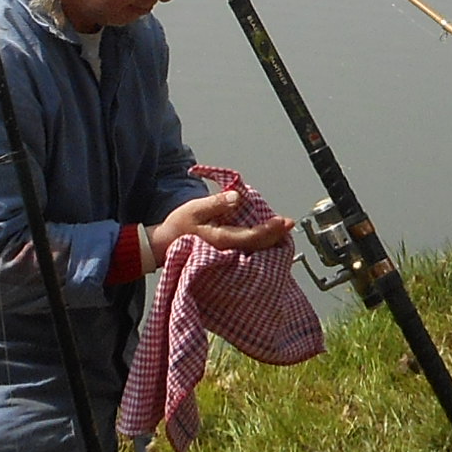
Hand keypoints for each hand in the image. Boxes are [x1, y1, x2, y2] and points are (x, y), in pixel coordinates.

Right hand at [153, 188, 292, 260]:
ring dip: (267, 238)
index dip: (270, 230)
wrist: (162, 246)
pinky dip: (257, 240)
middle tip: (289, 223)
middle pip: (258, 245)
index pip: (253, 237)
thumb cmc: (178, 226)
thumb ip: (217, 203)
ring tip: (280, 228)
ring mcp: (227, 254)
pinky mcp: (224, 252)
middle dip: (275, 235)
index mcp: (223, 240)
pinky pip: (245, 248)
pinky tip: (262, 234)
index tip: (284, 221)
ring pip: (253, 248)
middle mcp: (228, 250)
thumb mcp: (195, 209)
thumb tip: (238, 197)